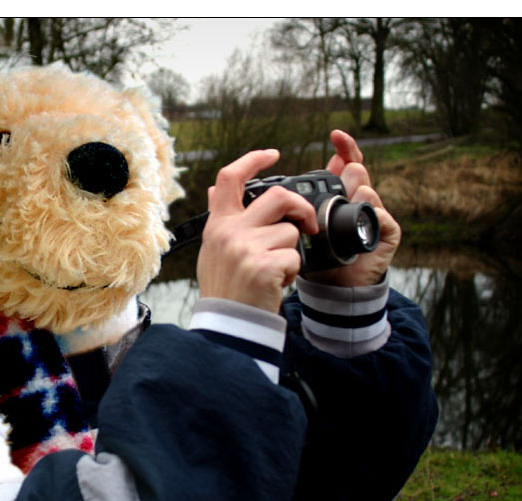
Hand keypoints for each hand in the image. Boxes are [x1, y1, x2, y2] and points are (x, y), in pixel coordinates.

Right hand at [196, 149, 317, 313]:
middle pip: (278, 196)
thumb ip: (221, 219)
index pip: (230, 178)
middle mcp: (230, 232)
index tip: (273, 154)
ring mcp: (246, 248)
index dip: (253, 159)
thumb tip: (215, 190)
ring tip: (275, 271)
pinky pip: (294, 257)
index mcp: (218, 224)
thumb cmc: (225, 287)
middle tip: (308, 225)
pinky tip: (275, 284)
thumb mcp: (213, 249)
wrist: (228, 324)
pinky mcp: (263, 266)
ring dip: (291, 253)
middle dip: (301, 209)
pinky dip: (292, 272)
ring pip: (291, 233)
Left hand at [304, 129, 400, 286]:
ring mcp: (375, 214)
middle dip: (346, 175)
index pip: (347, 162)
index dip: (344, 147)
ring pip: (366, 190)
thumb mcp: (306, 224)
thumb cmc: (319, 255)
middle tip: (338, 185)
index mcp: (342, 193)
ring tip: (345, 209)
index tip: (335, 135)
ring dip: (355, 195)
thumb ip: (304, 201)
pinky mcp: (387, 231)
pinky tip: (362, 221)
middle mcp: (360, 199)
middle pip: (356, 171)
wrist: (335, 287)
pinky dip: (371, 216)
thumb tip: (295, 179)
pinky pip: (381, 215)